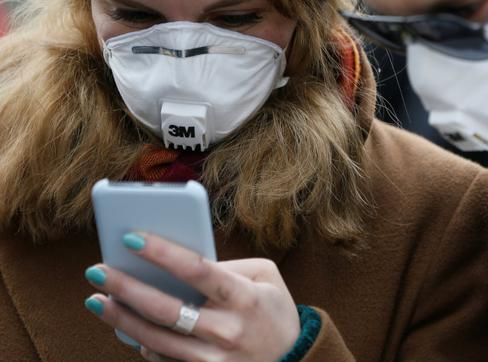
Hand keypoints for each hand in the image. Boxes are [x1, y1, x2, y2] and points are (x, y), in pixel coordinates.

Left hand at [83, 232, 300, 361]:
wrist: (294, 360)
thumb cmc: (273, 310)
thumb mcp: (266, 277)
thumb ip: (228, 266)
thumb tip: (179, 263)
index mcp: (246, 298)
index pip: (198, 271)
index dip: (162, 253)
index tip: (129, 237)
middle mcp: (228, 332)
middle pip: (166, 309)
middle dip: (126, 288)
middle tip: (97, 270)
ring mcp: (215, 361)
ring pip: (156, 340)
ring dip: (121, 319)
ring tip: (96, 299)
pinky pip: (163, 361)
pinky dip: (141, 342)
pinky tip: (125, 325)